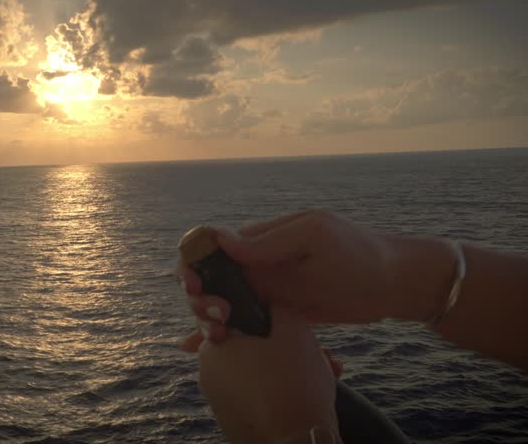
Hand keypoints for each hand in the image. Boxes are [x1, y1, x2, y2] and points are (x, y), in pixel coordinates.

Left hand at [181, 307, 340, 443]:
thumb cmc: (293, 384)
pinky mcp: (233, 421)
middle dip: (287, 349)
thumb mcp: (293, 331)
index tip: (293, 329)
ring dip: (289, 370)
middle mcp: (208, 373)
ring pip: (260, 373)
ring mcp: (219, 400)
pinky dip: (282, 392)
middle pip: (253, 348)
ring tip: (323, 373)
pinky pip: (259, 396)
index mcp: (213, 347)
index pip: (240, 320)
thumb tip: (272, 304)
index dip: (272, 323)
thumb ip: (279, 308)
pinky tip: (310, 393)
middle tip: (317, 354)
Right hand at [182, 209, 454, 324]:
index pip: (208, 245)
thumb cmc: (360, 254)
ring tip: (220, 338)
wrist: (395, 285)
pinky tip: (196, 349)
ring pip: (218, 303)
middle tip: (220, 319)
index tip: (197, 286)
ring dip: (205, 319)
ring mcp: (263, 289)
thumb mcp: (316, 238)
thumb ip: (270, 240)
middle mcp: (254, 263)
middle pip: (206, 278)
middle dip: (199, 298)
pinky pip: (239, 322)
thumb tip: (221, 240)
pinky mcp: (274, 314)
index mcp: (259, 238)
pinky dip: (217, 333)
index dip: (193, 263)